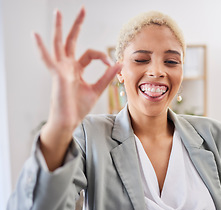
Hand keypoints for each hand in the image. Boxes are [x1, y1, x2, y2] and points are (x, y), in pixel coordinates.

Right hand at [33, 7, 121, 169]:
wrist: (70, 121)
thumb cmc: (79, 107)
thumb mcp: (97, 89)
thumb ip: (107, 76)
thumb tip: (119, 63)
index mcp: (77, 69)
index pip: (90, 54)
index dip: (102, 56)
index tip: (111, 64)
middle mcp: (68, 66)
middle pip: (72, 41)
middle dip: (77, 25)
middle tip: (83, 10)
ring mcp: (61, 69)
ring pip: (59, 44)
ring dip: (59, 28)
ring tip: (58, 12)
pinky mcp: (57, 75)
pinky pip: (47, 59)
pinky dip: (41, 48)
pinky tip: (36, 35)